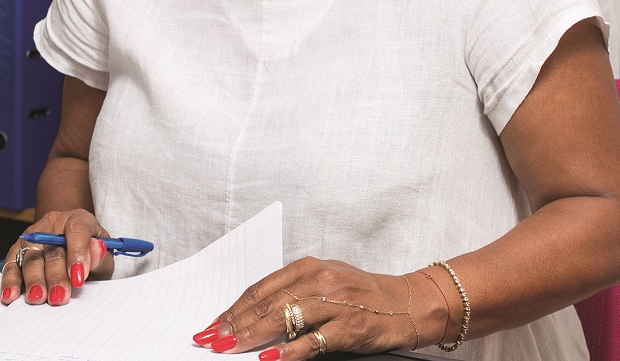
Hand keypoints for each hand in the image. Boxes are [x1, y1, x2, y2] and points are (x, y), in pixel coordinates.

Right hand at [0, 209, 114, 306]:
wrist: (70, 243)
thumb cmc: (91, 253)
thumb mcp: (105, 255)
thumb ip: (101, 256)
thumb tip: (96, 249)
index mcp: (78, 219)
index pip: (77, 230)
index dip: (78, 254)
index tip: (79, 278)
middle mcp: (53, 224)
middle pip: (52, 250)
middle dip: (56, 275)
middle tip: (59, 297)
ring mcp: (33, 236)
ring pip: (31, 258)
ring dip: (34, 280)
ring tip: (37, 298)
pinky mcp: (17, 250)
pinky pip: (11, 265)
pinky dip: (11, 281)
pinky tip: (11, 295)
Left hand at [192, 257, 426, 358]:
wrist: (408, 303)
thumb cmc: (364, 294)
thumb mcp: (326, 283)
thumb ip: (293, 294)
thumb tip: (253, 316)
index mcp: (309, 267)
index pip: (261, 289)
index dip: (234, 308)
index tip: (213, 324)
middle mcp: (319, 280)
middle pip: (267, 304)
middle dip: (234, 324)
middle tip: (212, 340)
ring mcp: (334, 303)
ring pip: (283, 320)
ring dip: (252, 336)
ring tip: (230, 348)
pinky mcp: (348, 326)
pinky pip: (312, 341)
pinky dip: (289, 352)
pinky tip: (270, 359)